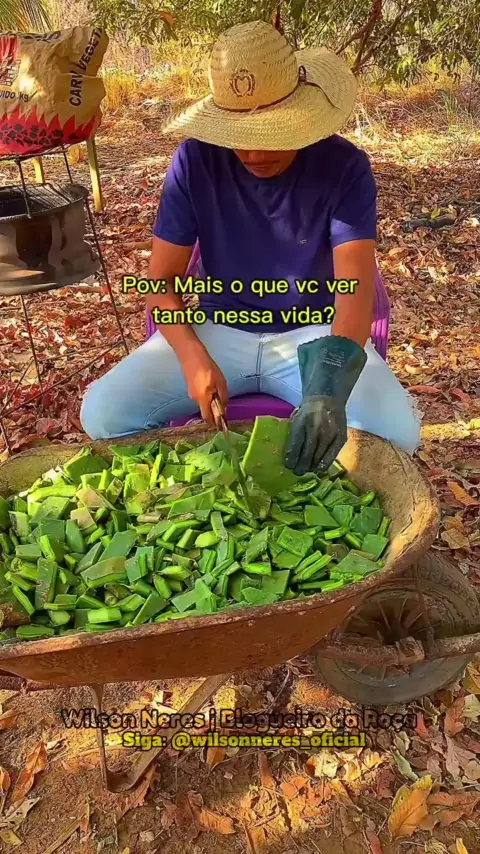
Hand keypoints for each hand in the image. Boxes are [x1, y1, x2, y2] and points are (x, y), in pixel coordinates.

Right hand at [181, 350, 227, 424]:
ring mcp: (190, 393)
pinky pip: (199, 396)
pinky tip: (211, 388)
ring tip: (218, 394)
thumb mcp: (220, 382)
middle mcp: (195, 399)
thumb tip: (224, 409)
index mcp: (203, 399)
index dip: (214, 422)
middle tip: (223, 407)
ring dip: (210, 402)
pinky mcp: (190, 387)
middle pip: (205, 411)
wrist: (191, 355)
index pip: (207, 417)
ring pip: (202, 403)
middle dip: (213, 411)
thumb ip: (223, 397)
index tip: (221, 425)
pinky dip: (206, 396)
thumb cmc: (208, 368)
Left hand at [283, 335, 366, 475]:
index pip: (295, 446)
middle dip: (300, 466)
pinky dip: (324, 464)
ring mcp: (330, 434)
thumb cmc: (308, 412)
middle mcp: (316, 429)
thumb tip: (288, 457)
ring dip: (311, 467)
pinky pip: (332, 456)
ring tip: (306, 471)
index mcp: (301, 423)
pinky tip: (319, 469)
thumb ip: (293, 437)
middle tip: (297, 472)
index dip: (291, 459)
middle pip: (307, 455)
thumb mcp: (296, 420)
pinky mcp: (340, 438)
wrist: (327, 399)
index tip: (288, 466)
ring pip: (319, 457)